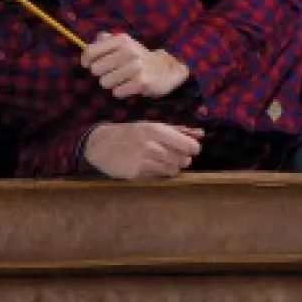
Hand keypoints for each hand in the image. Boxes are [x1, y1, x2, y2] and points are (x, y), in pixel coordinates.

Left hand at [79, 31, 191, 99]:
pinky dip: (121, 92)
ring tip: (123, 79)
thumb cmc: (138, 57)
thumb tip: (87, 49)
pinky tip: (130, 86)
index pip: (91, 51)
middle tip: (113, 72)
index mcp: (122, 40)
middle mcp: (129, 51)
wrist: (166, 69)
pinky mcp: (142, 82)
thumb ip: (105, 42)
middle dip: (102, 74)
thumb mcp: (124, 44)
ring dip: (112, 84)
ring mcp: (136, 67)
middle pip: (95, 69)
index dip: (86, 60)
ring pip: (105, 82)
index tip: (89, 65)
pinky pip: (117, 92)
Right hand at [82, 121, 204, 178]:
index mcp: (157, 130)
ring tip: (159, 160)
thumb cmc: (129, 133)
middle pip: (183, 159)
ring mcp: (143, 161)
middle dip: (182, 159)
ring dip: (171, 167)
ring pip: (172, 170)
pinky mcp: (136, 174)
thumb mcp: (152, 126)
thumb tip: (201, 133)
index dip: (193, 148)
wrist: (100, 144)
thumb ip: (178, 129)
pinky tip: (148, 165)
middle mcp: (151, 145)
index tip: (190, 149)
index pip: (189, 145)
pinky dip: (157, 173)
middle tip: (172, 155)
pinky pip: (157, 176)